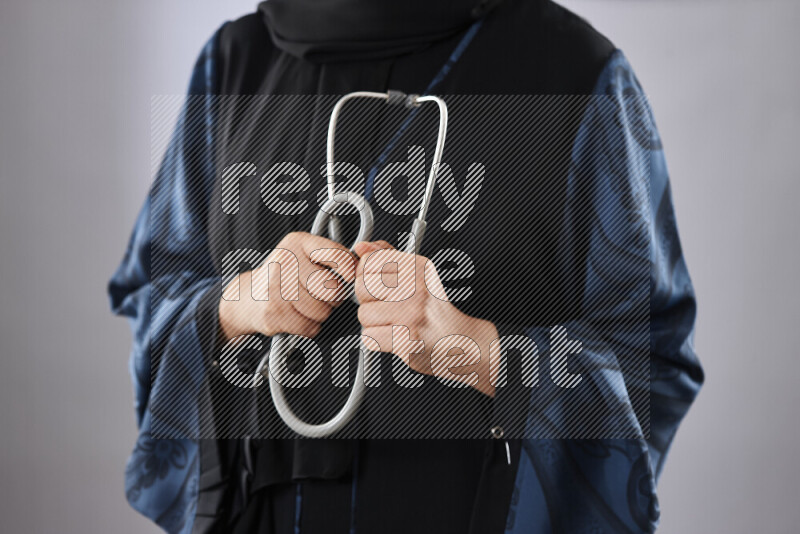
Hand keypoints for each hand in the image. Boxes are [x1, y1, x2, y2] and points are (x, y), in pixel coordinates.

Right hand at [219, 232, 355, 339]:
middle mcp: (285, 262)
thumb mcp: (304, 254)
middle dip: (334, 297)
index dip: (351, 270)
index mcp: (297, 242)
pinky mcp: (273, 313)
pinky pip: (309, 327)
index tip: (351, 277)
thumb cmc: (284, 276)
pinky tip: (299, 316)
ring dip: (321, 313)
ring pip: (323, 310)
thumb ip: (331, 256)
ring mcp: (277, 288)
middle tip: (323, 295)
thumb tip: (362, 265)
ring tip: (308, 305)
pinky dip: (309, 327)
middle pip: (332, 288)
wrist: (249, 297)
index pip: (337, 255)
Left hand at [353, 241, 498, 397]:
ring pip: (364, 314)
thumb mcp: (416, 273)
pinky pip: (369, 337)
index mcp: (417, 267)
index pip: (369, 262)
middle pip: (362, 287)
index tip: (379, 285)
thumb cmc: (435, 309)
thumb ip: (386, 256)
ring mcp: (410, 314)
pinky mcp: (406, 340)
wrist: (459, 340)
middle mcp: (415, 288)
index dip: (367, 276)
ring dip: (374, 322)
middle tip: (387, 306)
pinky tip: (394, 336)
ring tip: (394, 322)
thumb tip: (361, 248)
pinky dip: (377, 340)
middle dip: (369, 300)